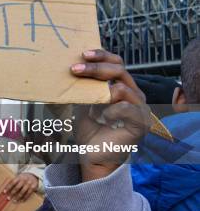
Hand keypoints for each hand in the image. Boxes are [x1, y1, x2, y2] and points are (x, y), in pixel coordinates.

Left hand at [4, 173, 38, 201]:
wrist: (33, 176)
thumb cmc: (23, 178)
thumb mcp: (18, 177)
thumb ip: (13, 182)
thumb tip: (6, 189)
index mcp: (19, 177)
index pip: (12, 182)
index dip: (8, 187)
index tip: (4, 192)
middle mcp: (24, 180)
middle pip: (17, 188)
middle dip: (12, 193)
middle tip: (8, 198)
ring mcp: (29, 184)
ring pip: (22, 192)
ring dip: (18, 197)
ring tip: (14, 200)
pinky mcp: (33, 187)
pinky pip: (28, 194)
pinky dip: (24, 198)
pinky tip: (21, 200)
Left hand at [70, 49, 150, 181]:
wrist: (93, 156)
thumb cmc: (89, 129)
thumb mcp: (84, 102)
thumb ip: (84, 86)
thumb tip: (69, 66)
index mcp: (122, 86)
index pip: (116, 63)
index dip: (101, 55)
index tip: (82, 54)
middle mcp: (134, 94)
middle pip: (119, 70)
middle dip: (95, 68)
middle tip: (75, 69)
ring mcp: (140, 108)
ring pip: (122, 88)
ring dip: (100, 93)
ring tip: (88, 105)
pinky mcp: (141, 123)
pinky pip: (126, 109)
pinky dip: (111, 111)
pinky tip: (103, 118)